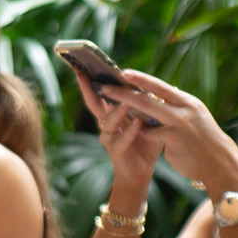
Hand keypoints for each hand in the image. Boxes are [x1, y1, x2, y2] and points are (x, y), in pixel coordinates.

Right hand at [73, 69, 161, 188]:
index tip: (90, 65)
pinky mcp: (116, 151)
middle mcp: (107, 123)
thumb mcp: (147, 118)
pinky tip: (137, 123)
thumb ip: (148, 103)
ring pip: (108, 121)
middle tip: (83, 75)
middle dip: (88, 89)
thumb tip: (153, 85)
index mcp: (113, 113)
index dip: (95, 80)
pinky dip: (130, 131)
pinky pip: (122, 139)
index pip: (103, 93)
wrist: (142, 171)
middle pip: (94, 104)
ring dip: (117, 110)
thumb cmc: (145, 142)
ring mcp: (110, 137)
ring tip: (125, 101)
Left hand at [101, 70, 237, 192]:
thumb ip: (177, 107)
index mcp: (187, 102)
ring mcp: (178, 125)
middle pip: (147, 98)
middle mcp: (183, 110)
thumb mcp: (195, 116)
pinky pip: (150, 134)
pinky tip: (136, 132)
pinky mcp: (173, 141)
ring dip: (126, 109)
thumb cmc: (206, 140)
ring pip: (145, 114)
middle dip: (124, 93)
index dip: (142, 79)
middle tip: (105, 88)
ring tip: (109, 105)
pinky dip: (143, 133)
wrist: (220, 162)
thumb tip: (158, 98)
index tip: (124, 73)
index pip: (160, 87)